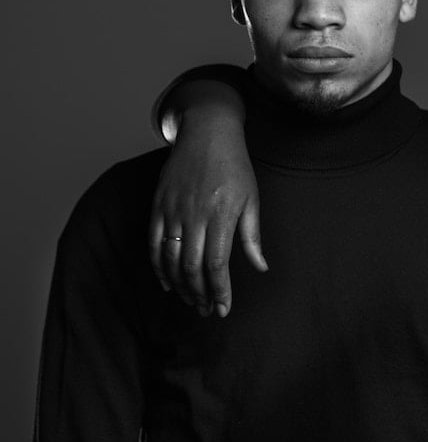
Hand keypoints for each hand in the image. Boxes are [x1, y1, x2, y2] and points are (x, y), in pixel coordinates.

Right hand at [149, 108, 265, 316]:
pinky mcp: (158, 205)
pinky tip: (166, 282)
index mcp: (222, 214)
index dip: (219, 290)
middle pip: (192, 267)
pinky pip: (153, 243)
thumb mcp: (252, 198)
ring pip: (170, 259)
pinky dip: (157, 266)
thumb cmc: (235, 166)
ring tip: (190, 300)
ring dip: (179, 285)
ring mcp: (173, 210)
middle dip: (199, 293)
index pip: (217, 264)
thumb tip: (260, 267)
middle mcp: (195, 215)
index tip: (223, 308)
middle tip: (206, 309)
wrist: (207, 132)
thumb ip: (252, 236)